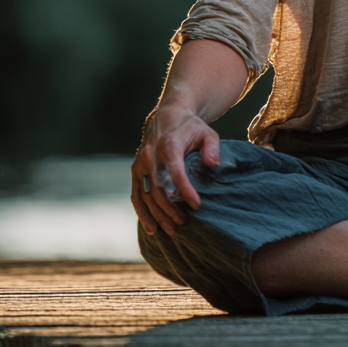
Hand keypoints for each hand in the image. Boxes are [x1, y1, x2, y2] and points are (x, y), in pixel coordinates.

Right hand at [131, 104, 220, 235]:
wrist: (166, 117)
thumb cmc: (190, 127)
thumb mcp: (207, 132)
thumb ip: (212, 148)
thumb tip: (212, 164)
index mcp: (169, 146)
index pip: (175, 173)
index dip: (186, 191)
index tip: (197, 205)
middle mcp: (150, 156)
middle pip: (158, 189)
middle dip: (170, 209)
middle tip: (184, 222)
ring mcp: (140, 164)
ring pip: (146, 196)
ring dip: (158, 215)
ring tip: (173, 229)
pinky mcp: (135, 171)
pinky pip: (136, 196)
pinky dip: (142, 213)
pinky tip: (152, 228)